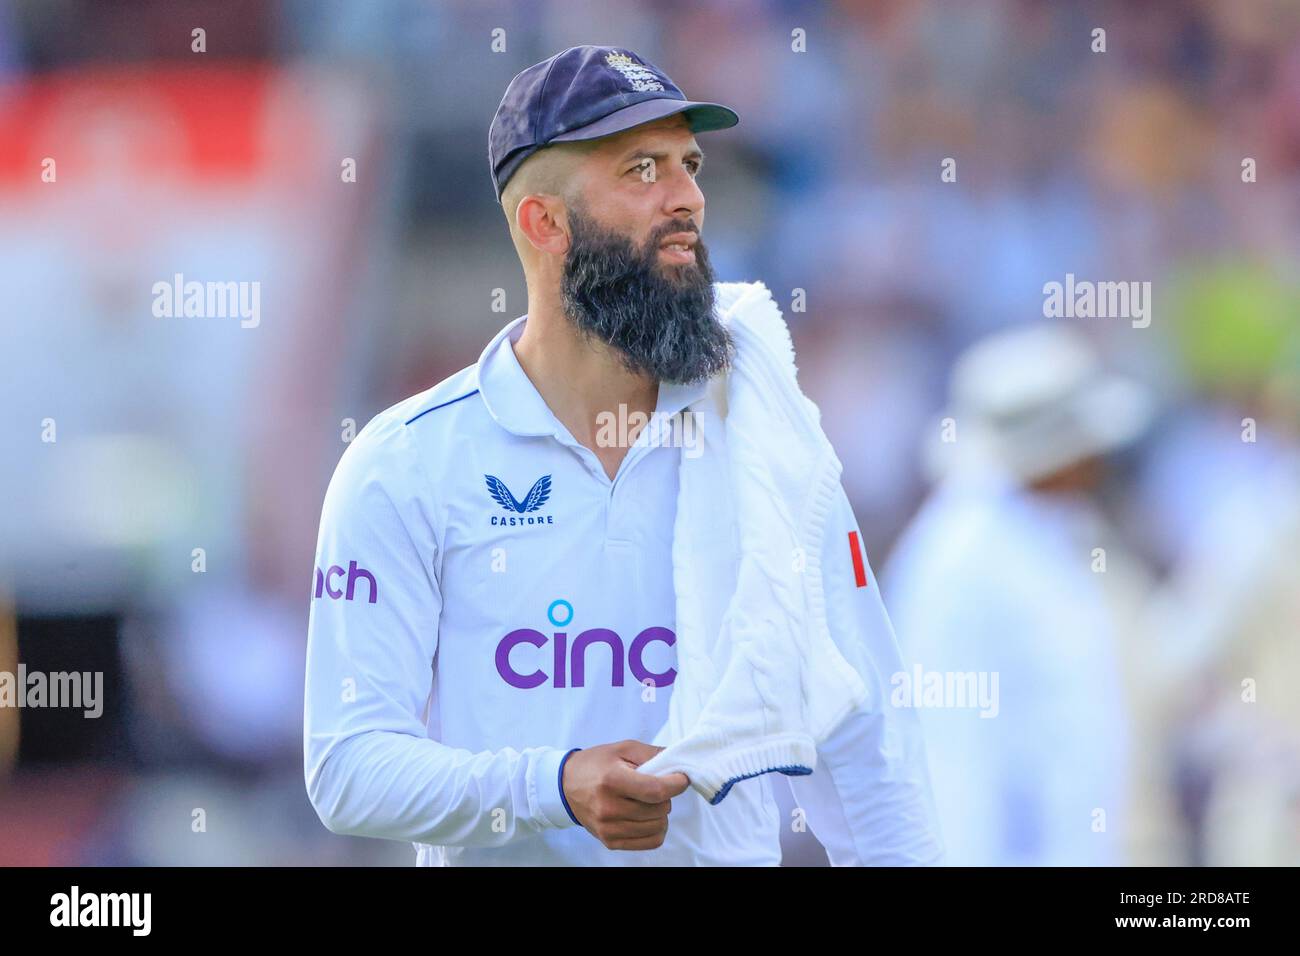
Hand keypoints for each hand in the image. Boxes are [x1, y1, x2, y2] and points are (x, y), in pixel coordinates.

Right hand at [561, 740, 690, 849]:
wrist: (566, 785)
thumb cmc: (596, 764)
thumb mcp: (623, 749)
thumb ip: (652, 754)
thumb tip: (679, 762)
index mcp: (612, 780)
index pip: (655, 790)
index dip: (676, 785)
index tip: (682, 779)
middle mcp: (608, 808)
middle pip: (659, 809)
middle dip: (665, 797)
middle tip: (655, 787)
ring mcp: (608, 828)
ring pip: (658, 827)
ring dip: (660, 813)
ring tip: (648, 802)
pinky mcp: (610, 841)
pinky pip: (650, 842)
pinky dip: (655, 829)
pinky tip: (647, 817)